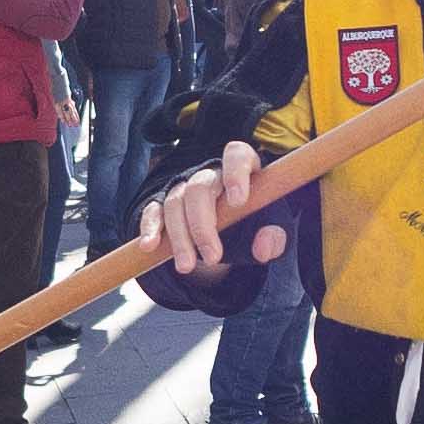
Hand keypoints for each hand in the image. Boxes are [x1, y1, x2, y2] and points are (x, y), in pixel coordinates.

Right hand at [153, 138, 288, 279]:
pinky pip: (154, 210)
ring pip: (176, 203)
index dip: (236, 174)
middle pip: (200, 187)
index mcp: (243, 169)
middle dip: (203, 225)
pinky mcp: (166, 204)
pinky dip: (150, 228)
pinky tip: (149, 247)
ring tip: (186, 267)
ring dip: (180, 237)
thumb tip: (263, 249)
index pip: (236, 156)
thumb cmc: (257, 222)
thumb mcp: (273, 230)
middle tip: (213, 258)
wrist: (235, 230)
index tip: (238, 201)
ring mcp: (186, 187)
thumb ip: (274, 237)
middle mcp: (211, 173)